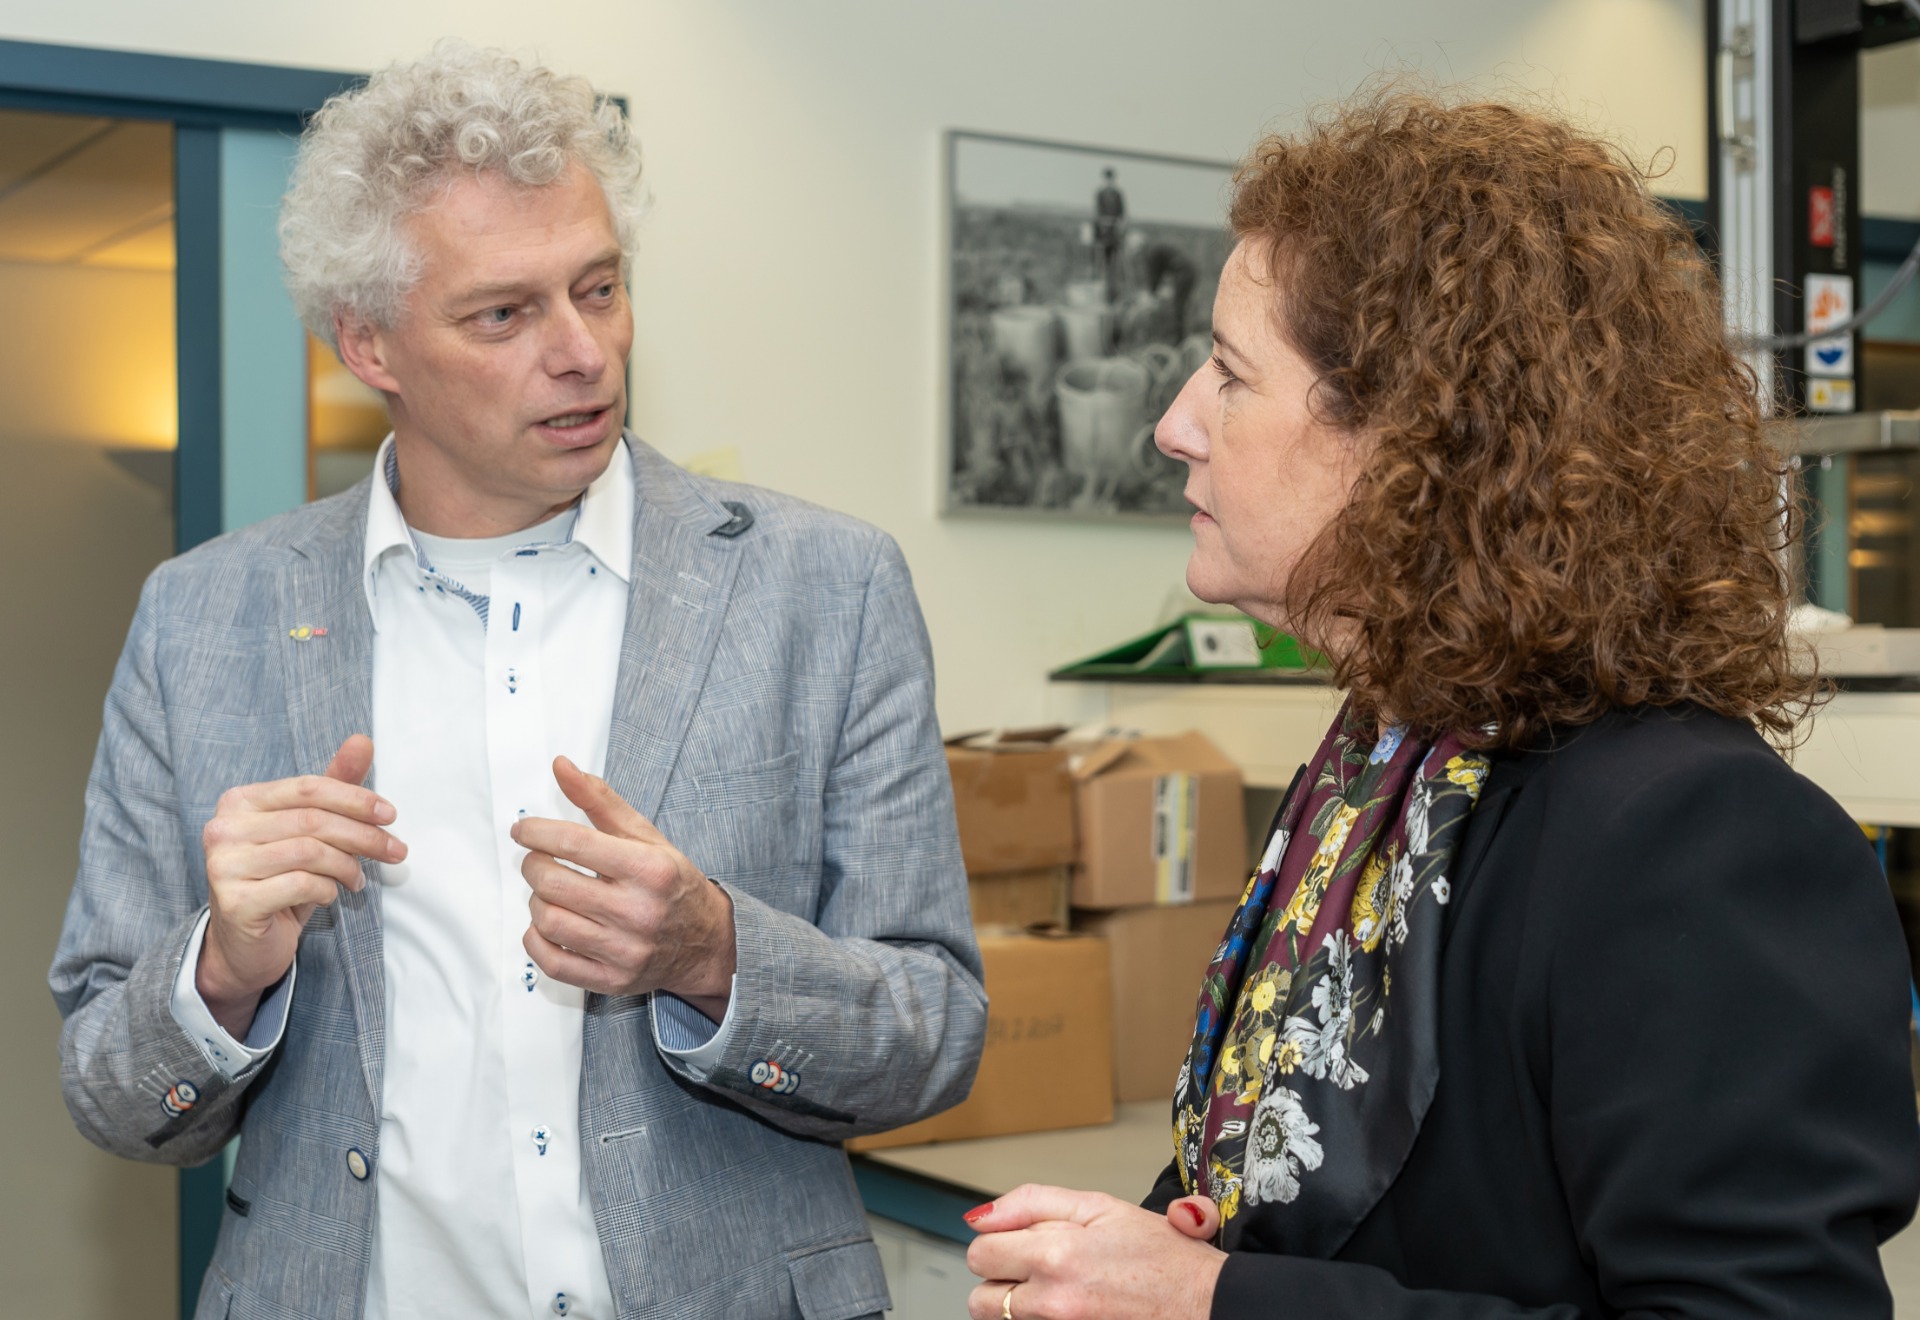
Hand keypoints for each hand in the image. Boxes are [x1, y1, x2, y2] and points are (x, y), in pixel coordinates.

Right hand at [198, 735, 403, 1036]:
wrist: (245, 943)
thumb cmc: (280, 878)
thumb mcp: (309, 831)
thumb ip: (334, 786)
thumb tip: (363, 741)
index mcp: (239, 802)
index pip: (308, 788)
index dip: (355, 798)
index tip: (391, 814)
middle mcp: (223, 829)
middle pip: (313, 820)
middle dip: (364, 835)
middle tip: (396, 851)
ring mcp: (224, 866)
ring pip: (310, 852)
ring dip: (348, 866)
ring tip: (357, 879)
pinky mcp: (234, 902)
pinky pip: (301, 885)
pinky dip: (328, 889)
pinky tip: (330, 895)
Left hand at [512, 756, 736, 1013]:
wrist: (705, 942)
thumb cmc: (672, 883)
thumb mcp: (645, 836)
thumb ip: (600, 801)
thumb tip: (561, 766)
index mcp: (650, 869)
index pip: (574, 843)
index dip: (536, 832)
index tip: (524, 829)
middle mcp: (639, 912)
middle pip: (553, 883)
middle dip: (533, 865)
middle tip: (537, 859)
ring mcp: (624, 950)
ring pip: (548, 921)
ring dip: (536, 900)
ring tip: (549, 891)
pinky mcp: (611, 980)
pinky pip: (551, 962)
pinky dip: (536, 940)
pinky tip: (547, 924)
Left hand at [964, 1185, 1225, 1319]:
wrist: (1206, 1306)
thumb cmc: (1163, 1257)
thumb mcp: (1100, 1207)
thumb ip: (1031, 1203)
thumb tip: (979, 1216)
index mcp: (1056, 1254)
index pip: (980, 1252)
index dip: (999, 1243)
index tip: (1022, 1243)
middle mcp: (1052, 1301)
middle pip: (981, 1297)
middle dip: (1003, 1280)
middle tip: (1040, 1271)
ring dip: (1018, 1309)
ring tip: (1058, 1294)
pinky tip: (1070, 1312)